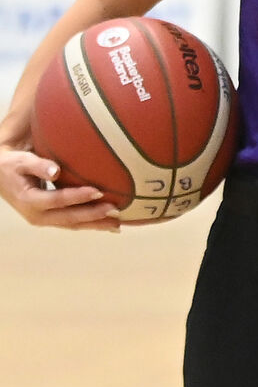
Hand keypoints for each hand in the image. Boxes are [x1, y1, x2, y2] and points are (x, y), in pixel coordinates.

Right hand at [0, 144, 119, 231]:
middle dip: (93, 216)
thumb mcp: (20, 161)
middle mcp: (36, 215)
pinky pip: (72, 223)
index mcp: (29, 201)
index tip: (98, 191)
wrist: (1, 176)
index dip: (78, 197)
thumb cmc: (12, 165)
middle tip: (116, 211)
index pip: (57, 200)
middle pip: (68, 218)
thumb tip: (56, 170)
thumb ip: (38, 165)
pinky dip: (90, 224)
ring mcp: (44, 219)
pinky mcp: (50, 219)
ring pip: (73, 224)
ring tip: (118, 224)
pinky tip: (109, 226)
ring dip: (95, 225)